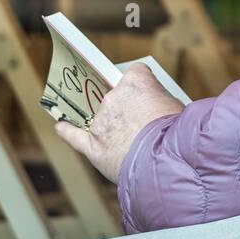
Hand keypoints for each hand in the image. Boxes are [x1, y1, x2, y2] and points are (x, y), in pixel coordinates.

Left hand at [54, 63, 182, 182]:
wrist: (168, 164)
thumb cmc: (178, 135)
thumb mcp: (177, 108)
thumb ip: (159, 101)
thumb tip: (153, 108)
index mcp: (136, 81)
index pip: (136, 73)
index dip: (144, 87)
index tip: (149, 96)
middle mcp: (113, 97)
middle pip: (116, 95)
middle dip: (128, 108)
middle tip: (145, 124)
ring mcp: (100, 122)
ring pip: (101, 116)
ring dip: (111, 125)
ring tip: (129, 141)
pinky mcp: (93, 146)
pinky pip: (73, 135)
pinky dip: (66, 130)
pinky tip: (61, 126)